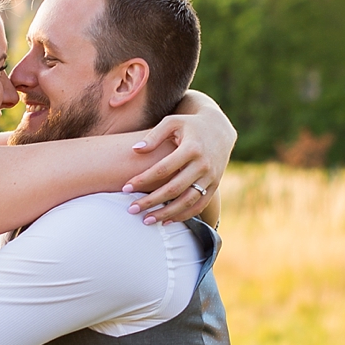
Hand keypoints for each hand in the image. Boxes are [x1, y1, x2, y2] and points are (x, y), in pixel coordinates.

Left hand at [121, 93, 235, 224]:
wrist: (219, 130)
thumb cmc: (188, 125)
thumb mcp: (172, 122)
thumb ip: (154, 135)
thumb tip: (135, 150)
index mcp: (192, 148)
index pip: (163, 168)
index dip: (143, 179)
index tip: (126, 187)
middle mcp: (203, 165)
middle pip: (174, 189)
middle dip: (151, 201)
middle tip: (132, 209)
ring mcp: (211, 177)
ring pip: (187, 201)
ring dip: (166, 213)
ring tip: (146, 220)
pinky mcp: (214, 186)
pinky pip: (199, 205)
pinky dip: (183, 216)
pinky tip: (166, 221)